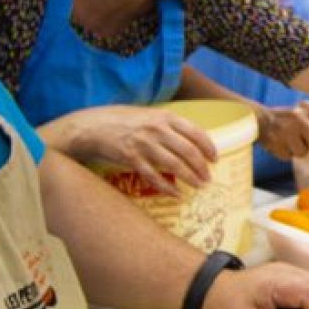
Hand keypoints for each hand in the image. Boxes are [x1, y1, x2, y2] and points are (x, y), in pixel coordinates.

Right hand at [51, 105, 213, 194]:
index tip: (215, 159)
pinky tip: (176, 193)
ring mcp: (144, 144)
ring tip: (198, 186)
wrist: (93, 126)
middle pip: (189, 151)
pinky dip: (167, 187)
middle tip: (208, 178)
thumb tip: (191, 142)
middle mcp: (157, 129)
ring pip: (175, 165)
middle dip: (202, 167)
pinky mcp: (131, 159)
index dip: (209, 148)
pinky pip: (154, 177)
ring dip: (190, 178)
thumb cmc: (123, 120)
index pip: (196, 133)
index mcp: (165, 117)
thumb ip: (169, 126)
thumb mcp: (149, 115)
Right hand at [255, 102, 308, 159]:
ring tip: (288, 140)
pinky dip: (286, 153)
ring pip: (303, 152)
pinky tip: (281, 143)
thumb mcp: (304, 114)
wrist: (260, 120)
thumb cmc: (288, 120)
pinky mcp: (276, 142)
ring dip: (297, 150)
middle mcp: (298, 116)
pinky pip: (289, 157)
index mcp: (307, 108)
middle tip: (303, 141)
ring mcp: (286, 129)